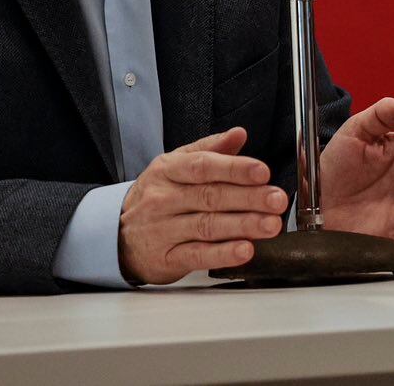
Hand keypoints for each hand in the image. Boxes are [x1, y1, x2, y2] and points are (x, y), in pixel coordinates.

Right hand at [117, 128, 286, 284]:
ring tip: (270, 225)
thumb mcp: (175, 166)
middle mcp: (164, 199)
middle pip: (210, 197)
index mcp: (169, 170)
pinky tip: (244, 250)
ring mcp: (163, 230)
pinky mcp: (166, 258)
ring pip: (207, 226)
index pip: (204, 166)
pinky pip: (197, 255)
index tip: (262, 172)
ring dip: (243, 225)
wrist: (116, 235)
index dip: (234, 168)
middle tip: (277, 200)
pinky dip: (223, 254)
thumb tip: (239, 134)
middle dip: (249, 198)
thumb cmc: (156, 197)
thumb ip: (210, 150)